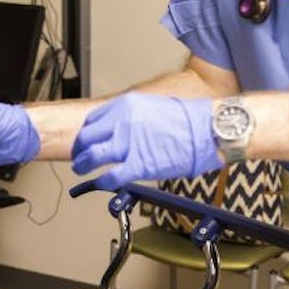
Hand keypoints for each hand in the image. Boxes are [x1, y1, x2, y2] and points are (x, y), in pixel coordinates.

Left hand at [70, 93, 220, 190]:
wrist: (208, 130)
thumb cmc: (188, 121)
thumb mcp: (153, 107)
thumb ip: (133, 117)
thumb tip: (121, 129)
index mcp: (126, 105)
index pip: (93, 120)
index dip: (86, 134)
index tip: (86, 141)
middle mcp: (123, 122)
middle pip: (87, 137)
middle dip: (80, 149)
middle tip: (79, 157)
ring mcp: (129, 143)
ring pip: (92, 156)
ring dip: (83, 165)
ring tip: (82, 170)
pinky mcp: (139, 164)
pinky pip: (110, 175)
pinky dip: (102, 181)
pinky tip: (100, 182)